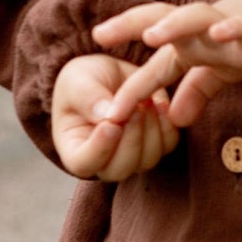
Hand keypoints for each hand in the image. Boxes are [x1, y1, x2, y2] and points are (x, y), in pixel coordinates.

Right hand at [50, 53, 179, 178]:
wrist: (108, 73)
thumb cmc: (84, 80)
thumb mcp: (78, 81)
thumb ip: (87, 98)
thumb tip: (107, 116)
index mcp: (74, 149)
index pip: (84, 164)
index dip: (99, 149)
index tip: (111, 124)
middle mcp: (103, 160)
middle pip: (119, 169)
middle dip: (130, 139)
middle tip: (135, 108)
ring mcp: (131, 157)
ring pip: (146, 160)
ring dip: (150, 131)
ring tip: (145, 101)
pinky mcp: (155, 145)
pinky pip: (166, 146)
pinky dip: (166, 126)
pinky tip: (159, 104)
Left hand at [91, 0, 241, 127]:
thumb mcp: (220, 71)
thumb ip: (196, 92)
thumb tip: (175, 121)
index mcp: (190, 45)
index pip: (155, 65)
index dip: (131, 86)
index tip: (106, 111)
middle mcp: (202, 32)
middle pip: (160, 21)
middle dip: (130, 25)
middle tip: (100, 34)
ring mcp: (228, 29)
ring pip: (196, 20)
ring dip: (173, 25)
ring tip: (152, 34)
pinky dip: (232, 29)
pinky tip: (221, 34)